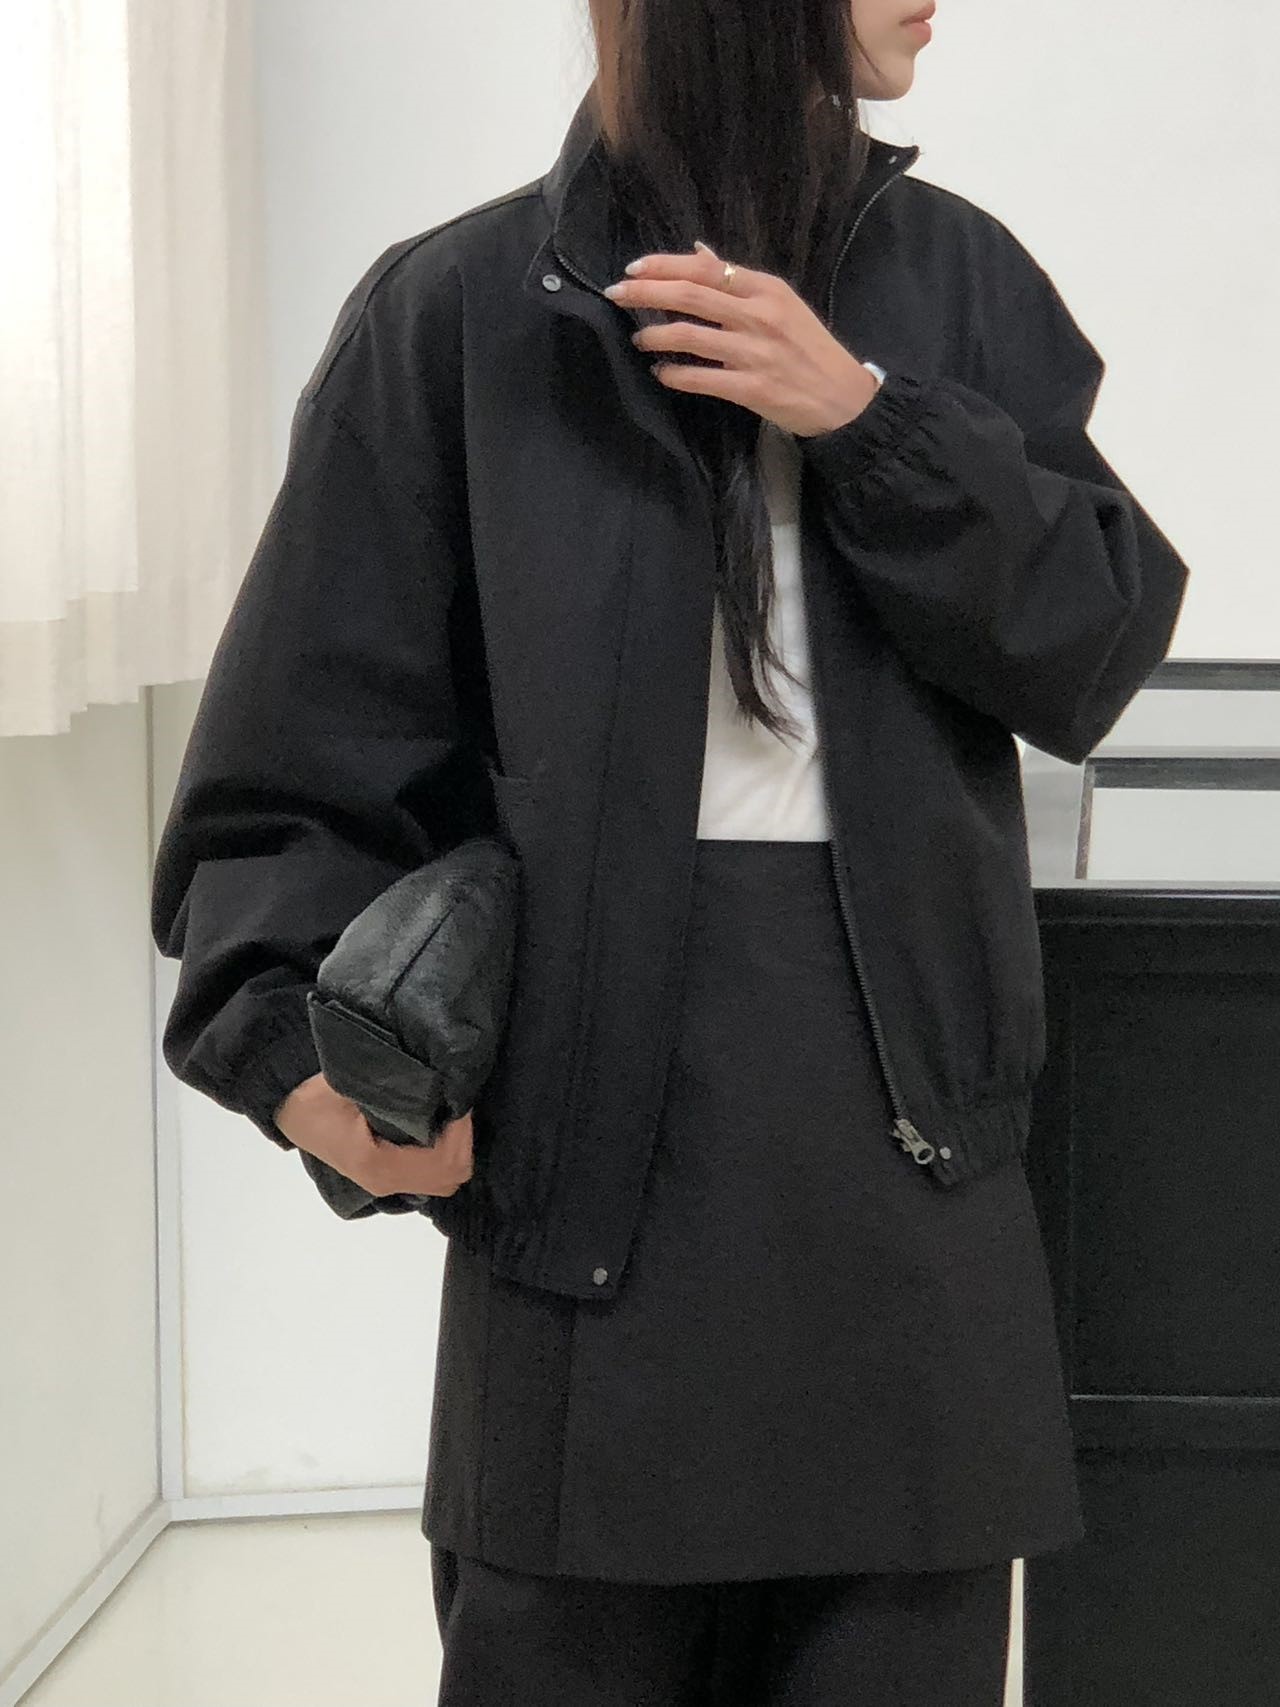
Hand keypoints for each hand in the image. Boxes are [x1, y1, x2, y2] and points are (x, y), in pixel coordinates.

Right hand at [274, 1072, 474, 1198]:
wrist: (288, 1106)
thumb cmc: (316, 1094)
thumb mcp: (353, 1085)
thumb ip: (397, 1090)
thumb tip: (439, 1085)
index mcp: (378, 1165)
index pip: (443, 1160)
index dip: (460, 1130)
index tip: (458, 1098)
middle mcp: (386, 1183)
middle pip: (451, 1175)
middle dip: (463, 1138)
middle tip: (457, 1103)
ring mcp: (386, 1184)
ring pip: (445, 1178)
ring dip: (455, 1146)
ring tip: (448, 1112)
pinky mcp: (386, 1176)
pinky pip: (430, 1174)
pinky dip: (443, 1153)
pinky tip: (437, 1125)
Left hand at [602, 241, 880, 436]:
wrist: (843, 398)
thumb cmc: (810, 349)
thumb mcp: (781, 304)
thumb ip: (737, 281)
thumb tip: (699, 253)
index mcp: (766, 289)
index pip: (704, 268)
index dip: (663, 266)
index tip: (633, 269)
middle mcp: (759, 315)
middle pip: (690, 295)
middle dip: (646, 293)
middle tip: (616, 294)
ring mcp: (755, 352)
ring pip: (690, 335)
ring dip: (655, 334)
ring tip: (639, 337)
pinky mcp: (752, 388)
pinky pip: (702, 378)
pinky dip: (674, 374)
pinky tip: (661, 372)